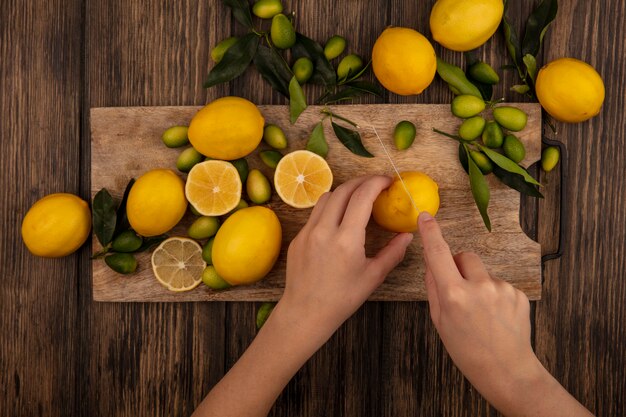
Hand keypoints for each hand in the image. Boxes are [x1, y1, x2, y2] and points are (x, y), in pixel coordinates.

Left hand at [194, 175, 412, 416]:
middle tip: (376, 183)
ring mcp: (307, 232)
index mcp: (346, 240)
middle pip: (343, 190)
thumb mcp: (372, 277)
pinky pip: (315, 213)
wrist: (305, 313)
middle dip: (362, 181)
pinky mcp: (298, 238)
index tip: (388, 181)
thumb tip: (407, 235)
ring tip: (359, 197)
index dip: (376, 183)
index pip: (361, 197)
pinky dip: (330, 207)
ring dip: (344, 192)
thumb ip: (393, 253)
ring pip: (326, 198)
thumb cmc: (342, 299)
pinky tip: (340, 218)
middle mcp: (324, 230)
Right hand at [418, 212, 592, 416]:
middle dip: (459, 266)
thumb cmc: (467, 350)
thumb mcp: (439, 321)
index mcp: (454, 295)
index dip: (431, 233)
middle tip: (459, 291)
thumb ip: (434, 287)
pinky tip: (496, 316)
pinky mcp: (518, 293)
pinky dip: (495, 294)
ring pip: (482, 271)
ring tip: (481, 312)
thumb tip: (432, 262)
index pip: (438, 253)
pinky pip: (499, 283)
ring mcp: (502, 288)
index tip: (425, 217)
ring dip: (478, 283)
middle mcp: (479, 287)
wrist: (507, 370)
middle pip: (464, 256)